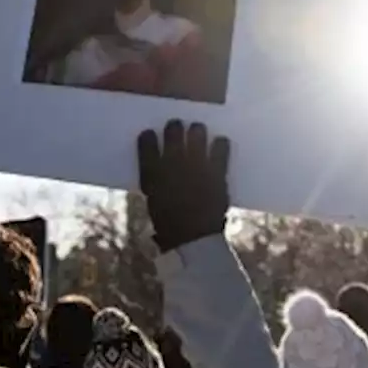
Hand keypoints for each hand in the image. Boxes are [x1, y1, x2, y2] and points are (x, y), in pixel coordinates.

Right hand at [137, 120, 229, 252]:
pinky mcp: (217, 171)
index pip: (146, 141)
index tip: (150, 134)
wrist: (192, 240)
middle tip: (177, 127)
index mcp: (152, 171)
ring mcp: (197, 164)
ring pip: (197, 132)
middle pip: (173, 131)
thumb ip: (154, 181)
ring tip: (198, 131)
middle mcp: (173, 162)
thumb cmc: (168, 225)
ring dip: (197, 131)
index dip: (148, 136)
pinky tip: (219, 142)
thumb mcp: (153, 201)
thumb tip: (158, 167)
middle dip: (174, 127)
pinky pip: (220, 147)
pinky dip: (220, 143)